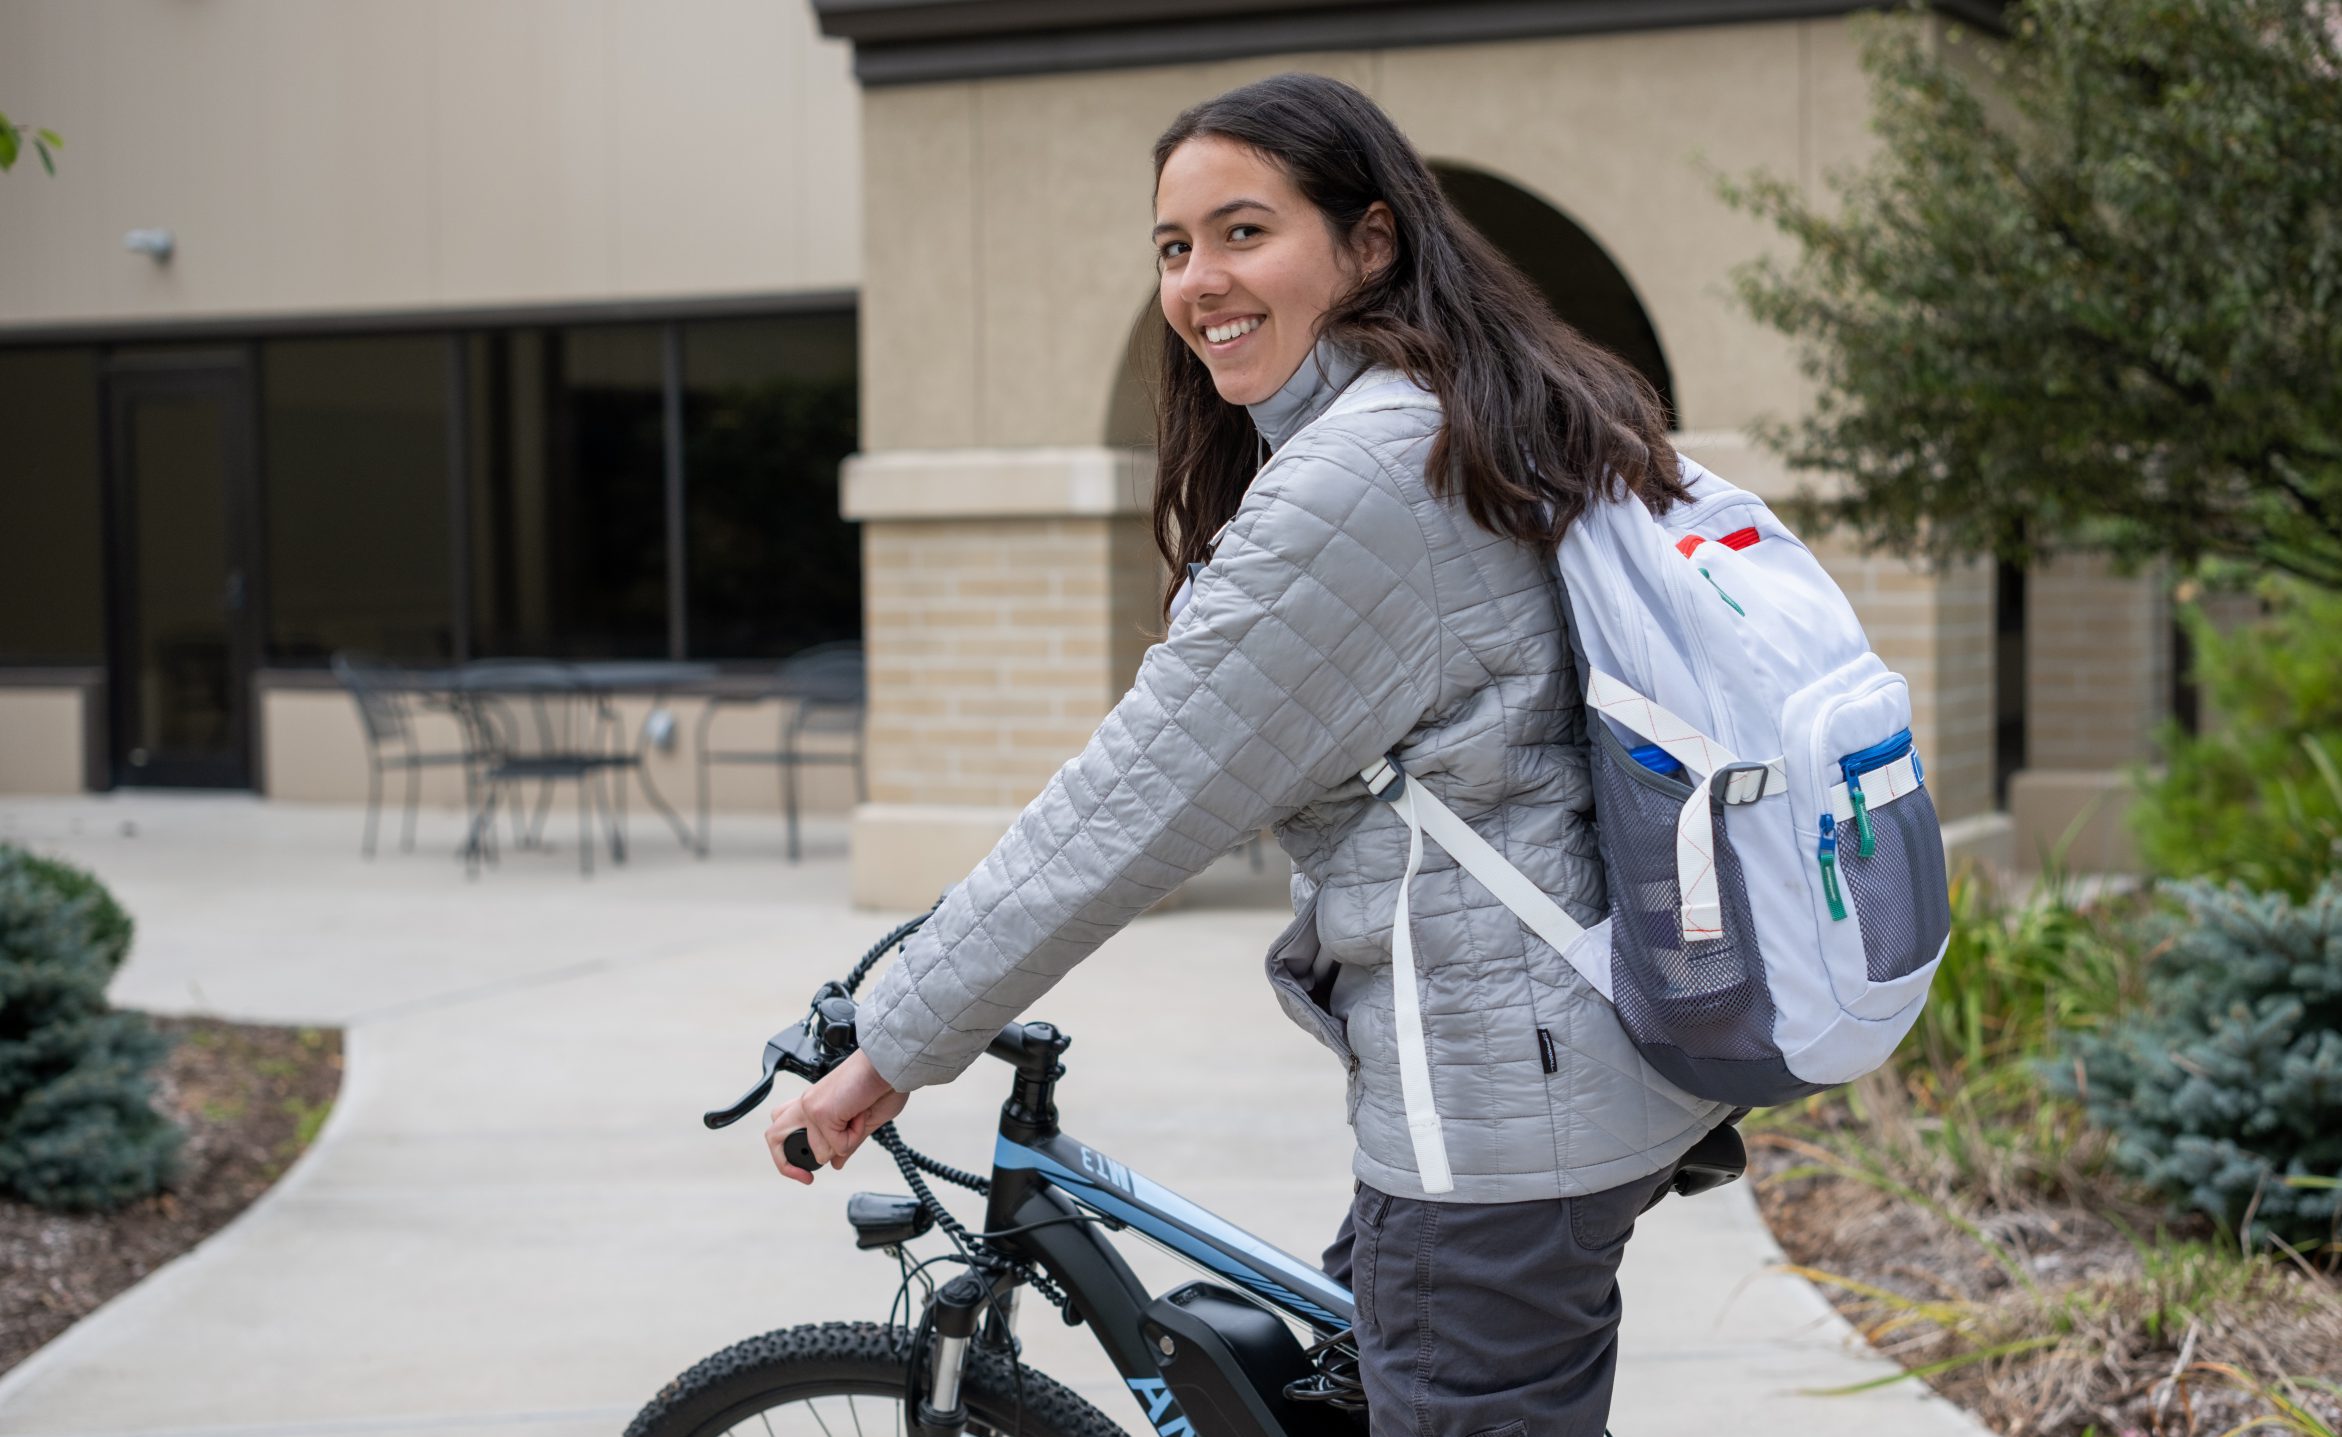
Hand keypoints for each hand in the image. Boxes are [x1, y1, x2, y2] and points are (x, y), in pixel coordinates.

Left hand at [764, 1049, 908, 1184]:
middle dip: (786, 1163)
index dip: (789, 1156)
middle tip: (807, 1176)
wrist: (889, 1066)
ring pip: (817, 1150)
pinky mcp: (819, 1112)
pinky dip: (855, 1136)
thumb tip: (835, 1163)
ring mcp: (810, 1106)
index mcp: (814, 1102)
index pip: (785, 1129)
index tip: (807, 1175)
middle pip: (774, 1137)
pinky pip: (837, 1145)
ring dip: (845, 1143)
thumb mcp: (863, 1121)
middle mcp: (807, 1103)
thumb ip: (845, 1142)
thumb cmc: (882, 1085)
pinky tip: (861, 1114)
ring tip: (858, 1120)